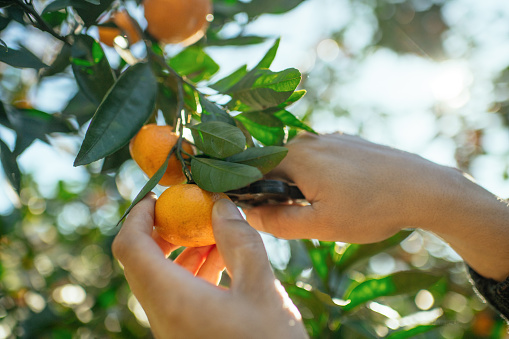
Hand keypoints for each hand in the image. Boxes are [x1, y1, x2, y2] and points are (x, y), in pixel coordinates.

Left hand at [112, 194, 306, 338]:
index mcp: (172, 298)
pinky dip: (194, 270)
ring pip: (161, 277)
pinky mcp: (185, 333)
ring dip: (183, 249)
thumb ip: (239, 242)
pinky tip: (223, 260)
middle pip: (141, 259)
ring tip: (216, 232)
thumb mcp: (261, 289)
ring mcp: (172, 326)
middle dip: (164, 229)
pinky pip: (177, 294)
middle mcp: (162, 313)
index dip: (137, 215)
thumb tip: (221, 204)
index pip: (129, 246)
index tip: (159, 196)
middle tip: (189, 210)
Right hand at [245, 132, 451, 243]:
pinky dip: (320, 176)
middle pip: (275, 167)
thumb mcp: (321, 225)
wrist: (424, 188)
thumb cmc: (372, 209)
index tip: (266, 216)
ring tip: (328, 206)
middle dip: (279, 193)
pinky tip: (343, 193)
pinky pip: (320, 158)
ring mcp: (330, 137)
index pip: (253, 172)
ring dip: (301, 186)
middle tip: (302, 218)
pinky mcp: (347, 141)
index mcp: (295, 156)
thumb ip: (278, 222)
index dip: (252, 196)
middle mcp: (308, 140)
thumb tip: (249, 215)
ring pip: (298, 164)